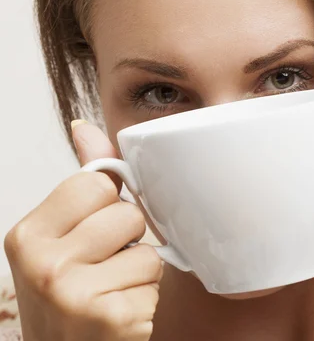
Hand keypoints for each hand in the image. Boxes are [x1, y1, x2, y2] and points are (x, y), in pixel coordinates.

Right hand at [4, 121, 162, 340]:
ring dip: (141, 270)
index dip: (105, 205)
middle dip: (127, 239)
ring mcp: (74, 293)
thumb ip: (81, 183)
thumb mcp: (60, 237)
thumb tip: (84, 128)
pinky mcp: (110, 317)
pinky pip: (155, 283)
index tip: (92, 230)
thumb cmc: (66, 295)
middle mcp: (43, 263)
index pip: (96, 183)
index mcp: (27, 234)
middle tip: (103, 267)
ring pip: (149, 250)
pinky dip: (146, 297)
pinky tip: (121, 311)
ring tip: (113, 288)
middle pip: (127, 214)